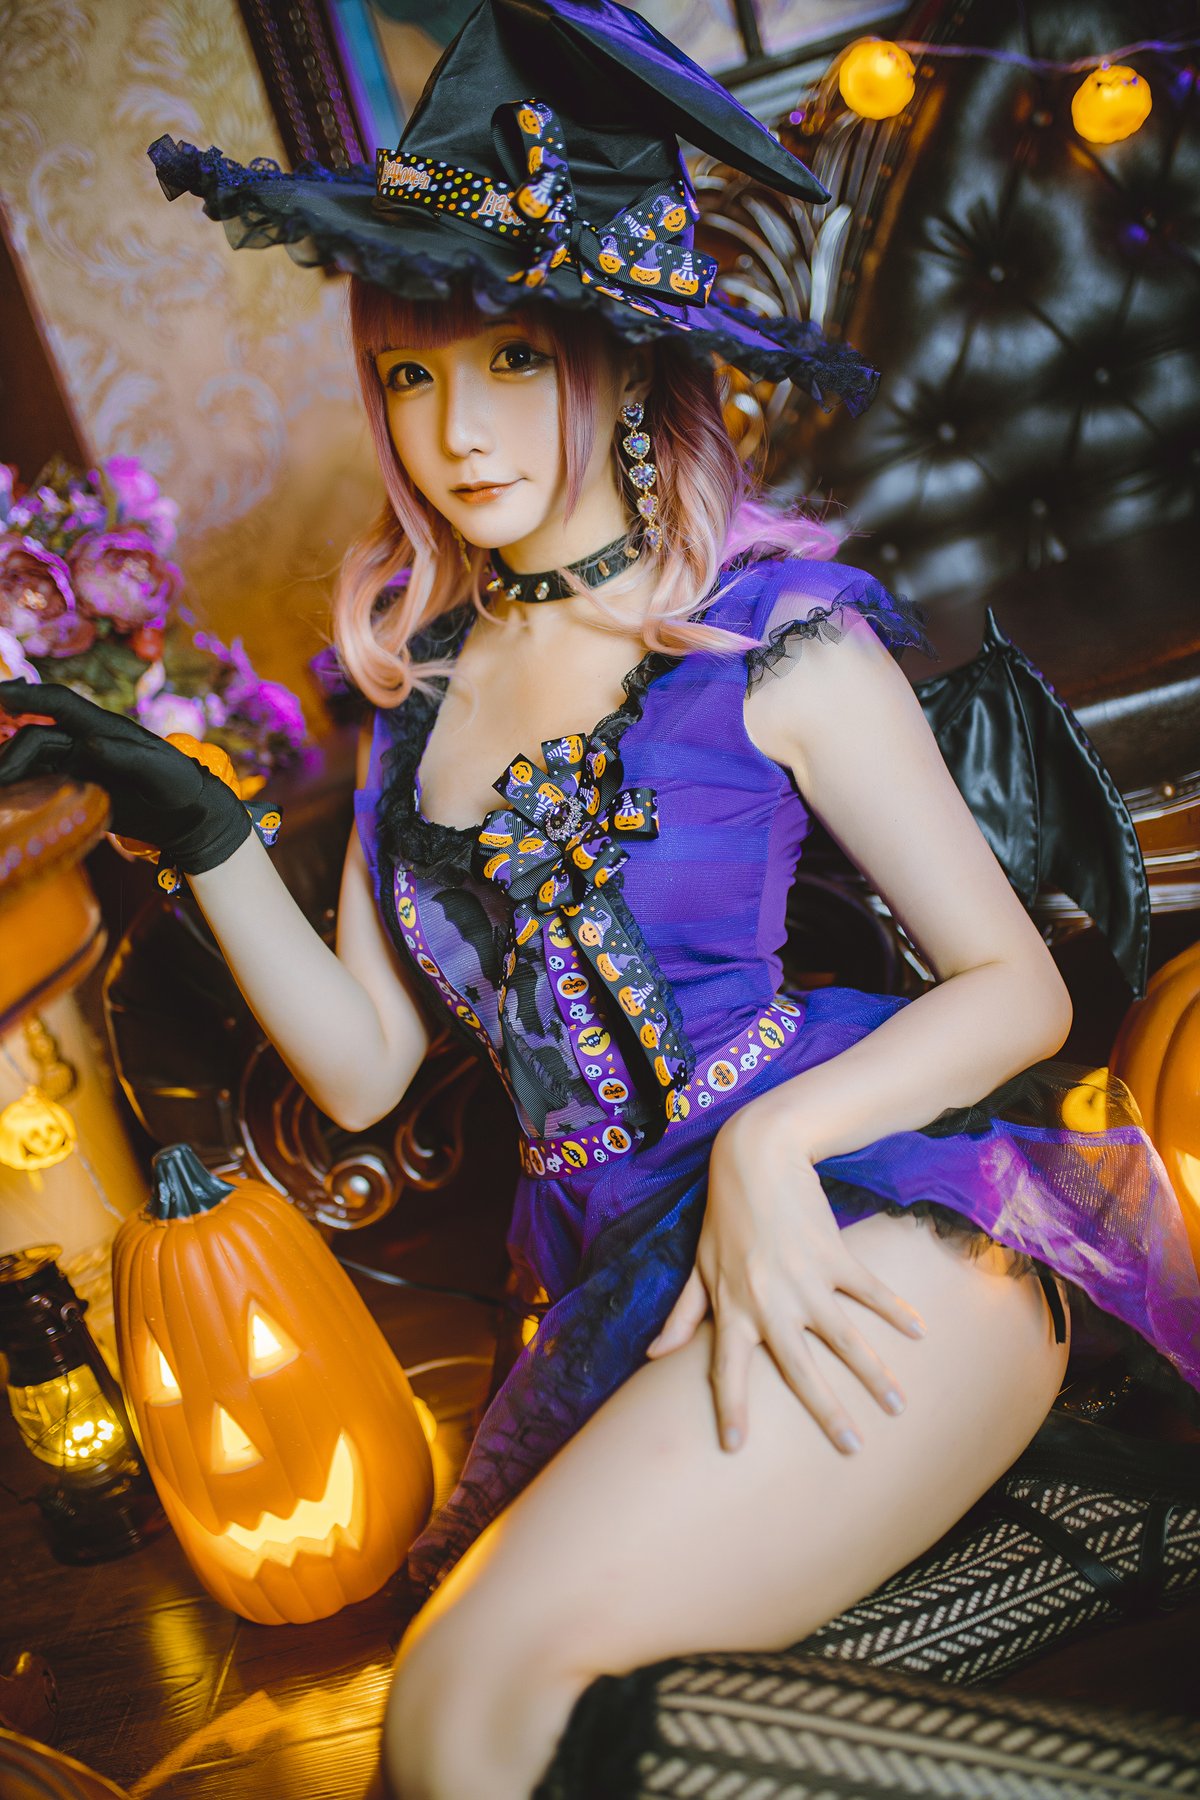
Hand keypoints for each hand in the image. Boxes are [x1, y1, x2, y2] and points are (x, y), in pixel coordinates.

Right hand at [0, 678, 250, 874]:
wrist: (187, 818)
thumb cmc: (178, 785)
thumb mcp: (158, 770)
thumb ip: (125, 756)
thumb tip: (87, 745)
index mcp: (103, 728)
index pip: (58, 703)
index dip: (27, 696)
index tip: (0, 696)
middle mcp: (84, 742)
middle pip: (35, 737)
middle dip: (10, 751)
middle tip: (0, 777)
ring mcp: (77, 765)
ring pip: (32, 760)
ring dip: (11, 768)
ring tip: (2, 788)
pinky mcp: (75, 789)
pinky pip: (40, 783)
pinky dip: (22, 788)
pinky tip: (11, 799)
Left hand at [646, 1101, 927, 1454]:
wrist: (756, 1158)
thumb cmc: (725, 1216)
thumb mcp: (699, 1266)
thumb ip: (683, 1315)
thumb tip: (654, 1355)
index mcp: (733, 1308)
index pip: (727, 1370)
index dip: (730, 1408)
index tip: (735, 1447)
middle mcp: (769, 1301)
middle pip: (800, 1369)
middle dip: (827, 1412)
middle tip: (852, 1448)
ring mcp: (805, 1280)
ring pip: (845, 1338)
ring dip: (873, 1374)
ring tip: (898, 1406)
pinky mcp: (835, 1255)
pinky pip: (869, 1291)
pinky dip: (896, 1311)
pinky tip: (919, 1331)